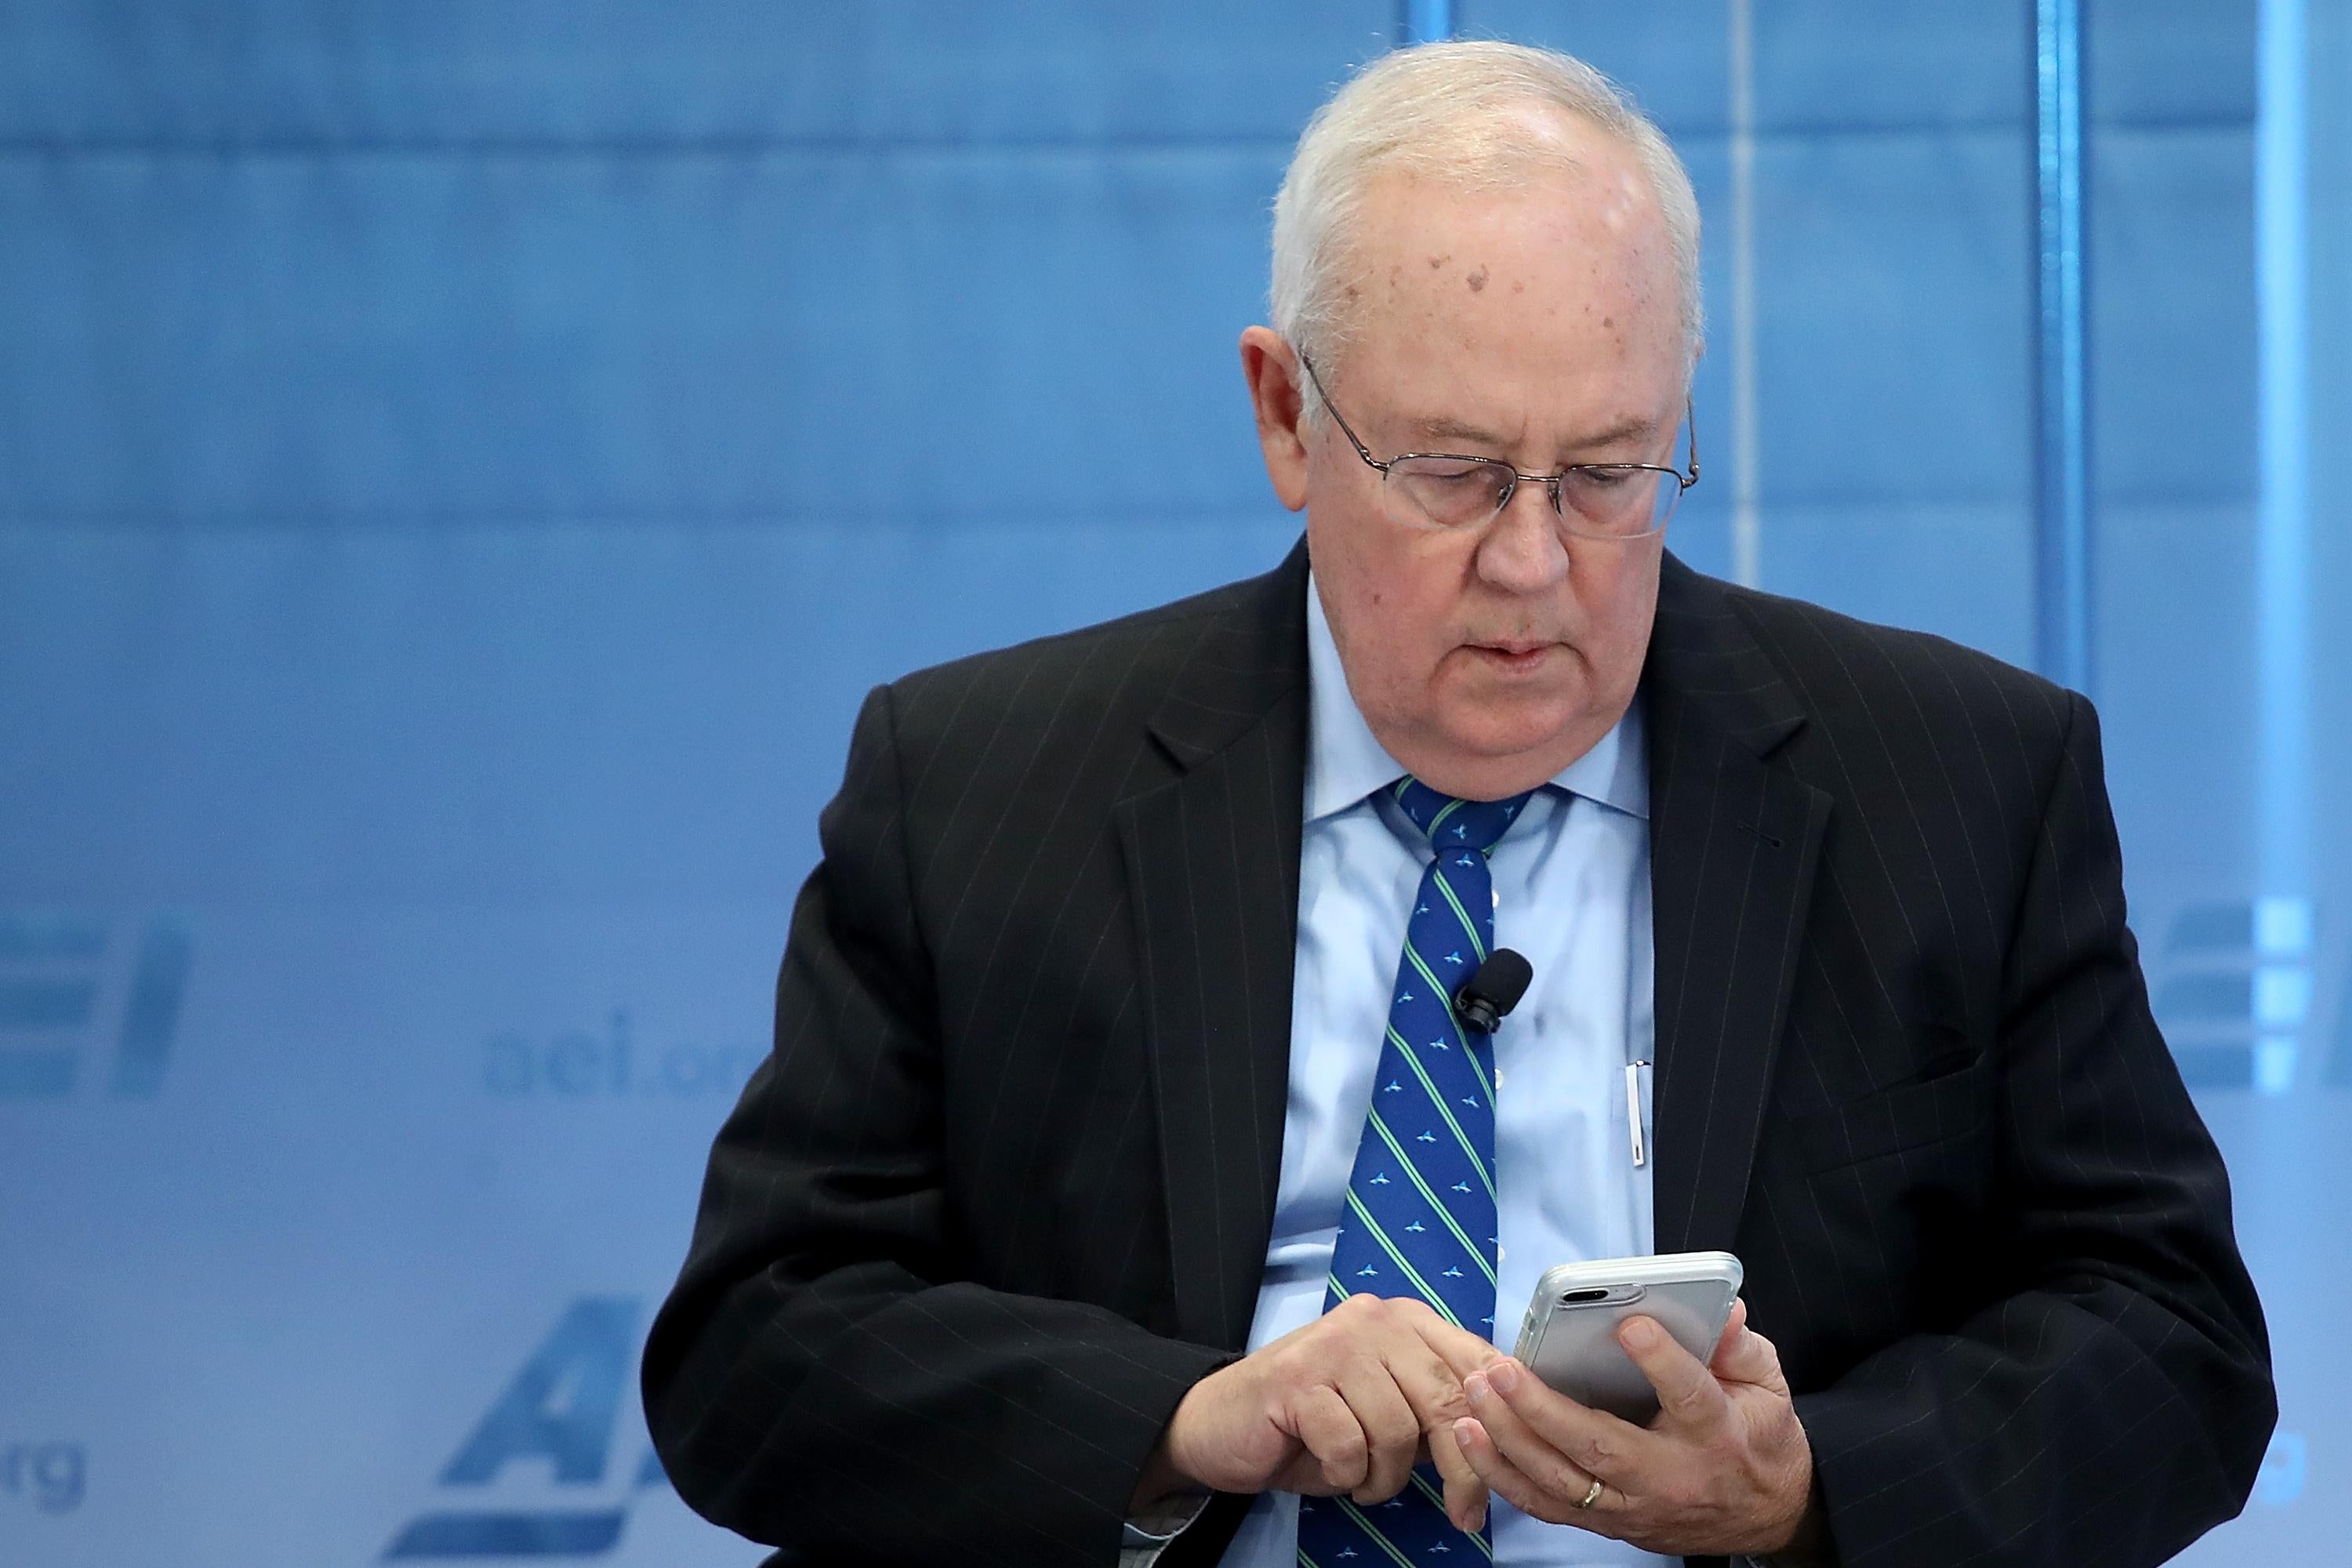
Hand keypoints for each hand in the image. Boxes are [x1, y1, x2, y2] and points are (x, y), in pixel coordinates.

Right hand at [1134, 1294, 1503, 1528]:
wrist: (1219, 1425)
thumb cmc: (1311, 1423)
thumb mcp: (1387, 1412)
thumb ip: (1437, 1410)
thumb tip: (1506, 1439)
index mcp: (1405, 1320)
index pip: (1478, 1363)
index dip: (1501, 1425)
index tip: (1505, 1479)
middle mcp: (1374, 1319)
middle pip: (1448, 1400)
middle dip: (1462, 1469)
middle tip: (1463, 1515)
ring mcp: (1334, 1345)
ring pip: (1399, 1431)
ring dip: (1385, 1477)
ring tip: (1361, 1480)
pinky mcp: (1297, 1380)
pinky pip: (1350, 1447)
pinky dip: (1346, 1476)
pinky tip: (1329, 1469)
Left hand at [1451, 1299, 1818, 1556]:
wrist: (1767, 1516)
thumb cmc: (1760, 1438)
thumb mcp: (1768, 1386)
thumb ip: (1742, 1346)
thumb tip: (1722, 1308)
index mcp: (1717, 1434)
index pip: (1689, 1396)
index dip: (1661, 1361)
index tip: (1630, 1324)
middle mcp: (1671, 1476)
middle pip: (1602, 1447)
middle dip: (1543, 1408)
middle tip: (1501, 1368)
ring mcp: (1634, 1508)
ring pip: (1563, 1482)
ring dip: (1510, 1440)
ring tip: (1474, 1394)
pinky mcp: (1609, 1523)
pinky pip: (1548, 1505)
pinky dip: (1504, 1475)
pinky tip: (1471, 1437)